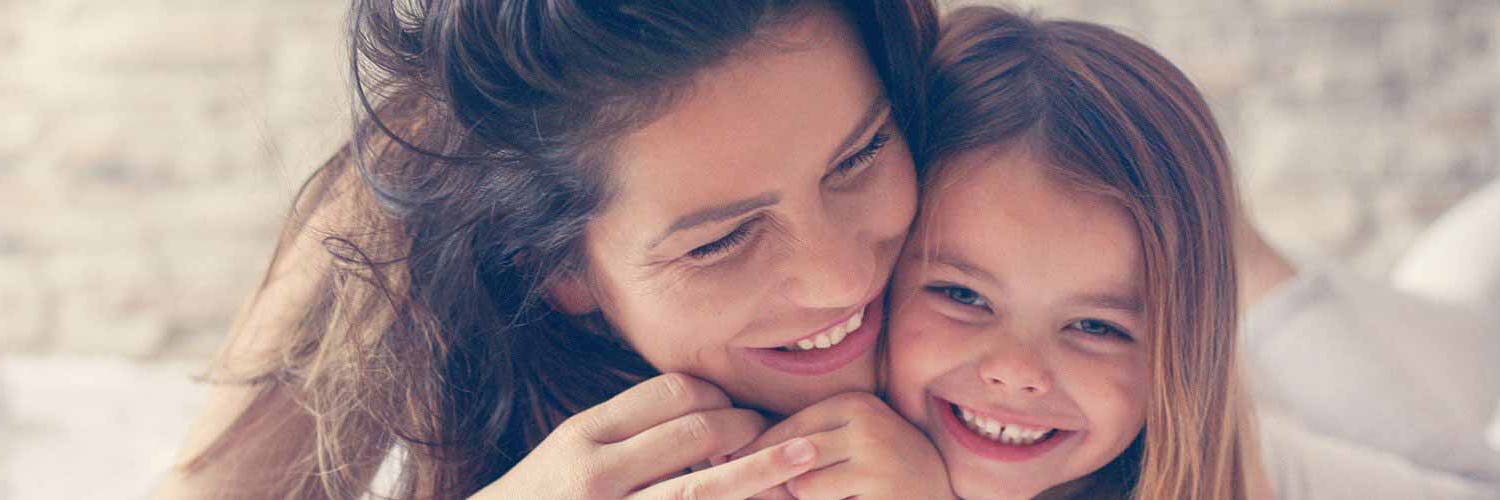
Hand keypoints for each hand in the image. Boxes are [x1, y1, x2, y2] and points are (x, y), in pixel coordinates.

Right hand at [470, 373, 820, 499]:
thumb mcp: (568, 455)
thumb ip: (623, 434)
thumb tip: (695, 410)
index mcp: (584, 435)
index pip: (668, 392)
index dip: (716, 394)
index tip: (736, 404)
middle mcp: (596, 473)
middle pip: (693, 432)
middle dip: (744, 428)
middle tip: (774, 432)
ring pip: (700, 488)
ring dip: (758, 471)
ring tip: (802, 457)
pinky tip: (758, 499)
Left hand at [733, 392, 954, 499]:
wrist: (943, 492)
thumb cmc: (884, 467)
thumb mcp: (849, 440)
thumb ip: (800, 441)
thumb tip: (727, 452)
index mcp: (854, 403)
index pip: (784, 429)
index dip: (756, 453)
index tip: (731, 464)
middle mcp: (866, 426)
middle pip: (788, 458)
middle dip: (775, 480)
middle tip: (764, 489)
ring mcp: (876, 464)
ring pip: (802, 489)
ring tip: (836, 493)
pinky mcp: (881, 496)